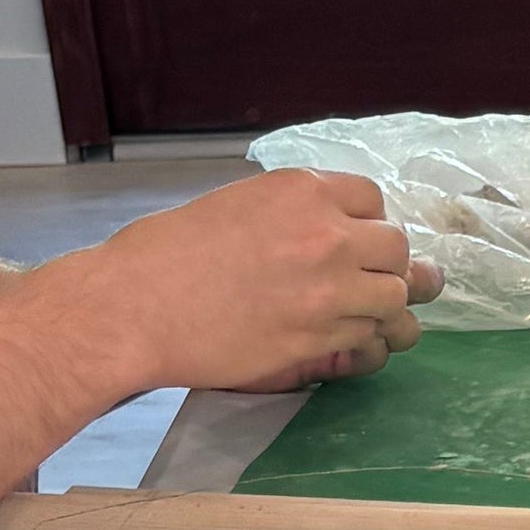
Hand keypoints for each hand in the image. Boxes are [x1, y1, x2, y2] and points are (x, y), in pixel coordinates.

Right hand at [76, 171, 441, 393]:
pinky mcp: (320, 337)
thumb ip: (291, 214)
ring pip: (396, 297)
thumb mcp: (236, 204)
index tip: (355, 239)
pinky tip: (347, 338)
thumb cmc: (164, 253)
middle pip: (395, 248)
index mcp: (302, 190)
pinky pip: (370, 336)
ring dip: (383, 306)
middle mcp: (327, 234)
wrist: (133, 307)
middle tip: (364, 280)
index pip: (373, 199)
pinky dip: (366, 339)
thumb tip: (327, 230)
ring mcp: (329, 289)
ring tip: (365, 314)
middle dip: (384, 264)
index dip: (365, 222)